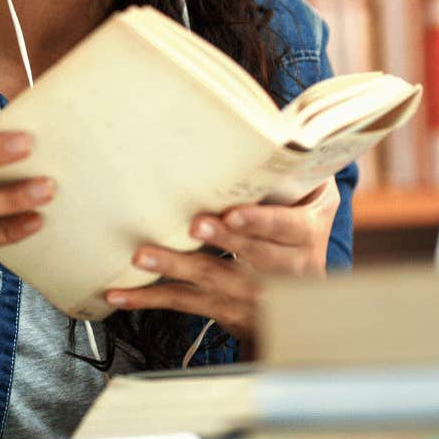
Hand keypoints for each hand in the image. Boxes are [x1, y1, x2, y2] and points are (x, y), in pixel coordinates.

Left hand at [103, 178, 339, 343]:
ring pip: (211, 279)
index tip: (233, 214)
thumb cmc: (301, 235)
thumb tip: (284, 128)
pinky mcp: (225, 310)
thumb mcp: (318, 205)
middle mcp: (282, 270)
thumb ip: (304, 172)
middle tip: (193, 225)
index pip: (283, 228)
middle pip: (248, 254)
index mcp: (304, 236)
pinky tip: (120, 295)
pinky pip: (186, 304)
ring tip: (143, 257)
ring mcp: (252, 294)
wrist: (309, 307)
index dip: (259, 221)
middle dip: (220, 240)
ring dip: (175, 268)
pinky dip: (151, 300)